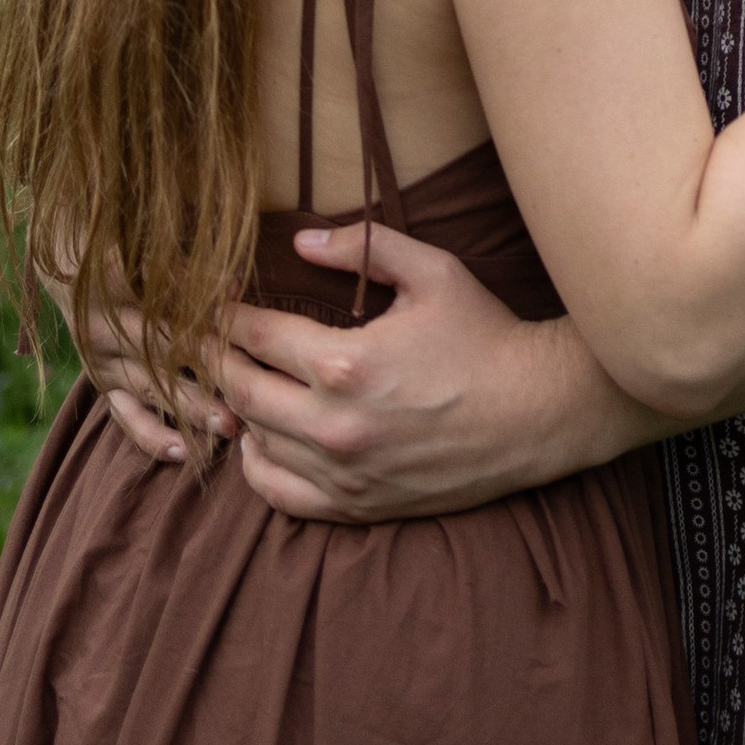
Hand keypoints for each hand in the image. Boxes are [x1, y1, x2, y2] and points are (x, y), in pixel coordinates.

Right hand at [55, 260, 236, 468]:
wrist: (63, 259)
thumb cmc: (122, 242)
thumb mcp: (145, 243)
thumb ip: (185, 266)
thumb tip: (234, 287)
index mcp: (110, 281)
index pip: (162, 306)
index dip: (204, 317)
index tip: (247, 332)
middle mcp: (102, 325)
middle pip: (161, 352)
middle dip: (208, 372)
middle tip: (250, 390)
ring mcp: (99, 359)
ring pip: (150, 388)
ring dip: (191, 409)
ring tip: (230, 427)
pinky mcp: (100, 383)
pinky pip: (124, 417)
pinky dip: (152, 436)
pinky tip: (182, 452)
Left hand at [217, 221, 643, 517]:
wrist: (538, 414)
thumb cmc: (486, 337)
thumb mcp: (434, 272)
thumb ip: (365, 246)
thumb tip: (301, 241)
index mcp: (346, 363)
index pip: (256, 336)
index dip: (226, 317)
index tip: (214, 306)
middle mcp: (335, 425)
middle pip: (241, 389)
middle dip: (216, 360)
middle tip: (206, 342)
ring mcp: (344, 472)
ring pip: (254, 441)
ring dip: (236, 409)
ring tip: (235, 383)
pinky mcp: (359, 503)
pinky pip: (279, 495)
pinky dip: (257, 467)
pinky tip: (261, 439)